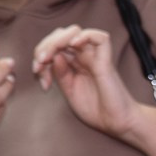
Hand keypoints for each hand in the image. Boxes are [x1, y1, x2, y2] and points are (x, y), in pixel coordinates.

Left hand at [32, 24, 140, 140]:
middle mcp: (83, 57)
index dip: (40, 58)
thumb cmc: (96, 110)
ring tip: (48, 58)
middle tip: (39, 67)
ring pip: (74, 31)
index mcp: (73, 63)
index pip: (53, 46)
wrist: (116, 123)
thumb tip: (53, 55)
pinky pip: (99, 37)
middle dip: (43, 48)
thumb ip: (60, 74)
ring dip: (56, 41)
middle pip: (60, 35)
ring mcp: (95, 57)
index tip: (42, 81)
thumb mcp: (69, 91)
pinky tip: (73, 46)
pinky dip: (84, 36)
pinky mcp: (106, 61)